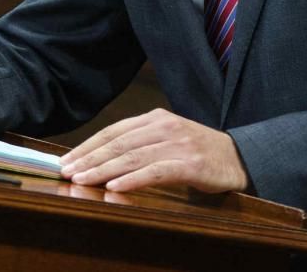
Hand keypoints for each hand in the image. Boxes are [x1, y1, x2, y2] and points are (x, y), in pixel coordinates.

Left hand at [59, 108, 248, 193]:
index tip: (66, 159)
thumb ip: (140, 144)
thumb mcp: (167, 139)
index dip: (88, 145)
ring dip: (103, 169)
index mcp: (156, 118)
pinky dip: (133, 179)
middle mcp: (164, 127)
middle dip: (89, 158)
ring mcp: (178, 144)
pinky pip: (156, 172)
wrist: (239, 158)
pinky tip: (115, 187)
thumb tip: (100, 158)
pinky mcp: (191, 164)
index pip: (114, 131)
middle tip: (67, 171)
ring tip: (82, 179)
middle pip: (118, 143)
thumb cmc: (198, 152)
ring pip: (133, 156)